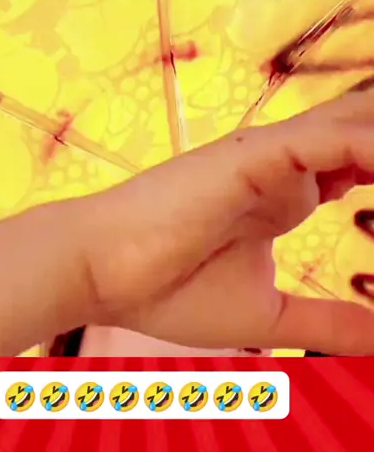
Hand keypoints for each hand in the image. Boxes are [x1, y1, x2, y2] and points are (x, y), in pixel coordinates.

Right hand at [85, 90, 373, 353]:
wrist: (103, 274)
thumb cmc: (169, 290)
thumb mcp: (269, 318)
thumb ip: (331, 324)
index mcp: (288, 193)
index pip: (366, 168)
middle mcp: (287, 165)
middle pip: (371, 138)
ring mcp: (273, 154)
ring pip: (362, 127)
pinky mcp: (256, 153)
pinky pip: (334, 139)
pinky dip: (373, 152)